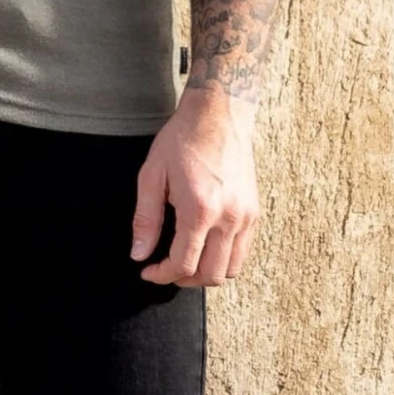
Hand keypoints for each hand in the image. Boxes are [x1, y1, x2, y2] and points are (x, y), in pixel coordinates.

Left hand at [131, 87, 260, 286]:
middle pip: (210, 275)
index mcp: (200, 210)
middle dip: (183, 280)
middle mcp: (229, 218)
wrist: (218, 114)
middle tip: (165, 268)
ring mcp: (246, 216)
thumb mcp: (152, 176)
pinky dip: (224, 259)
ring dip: (206, 273)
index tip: (148, 271)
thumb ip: (145, 219)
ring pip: (231, 269)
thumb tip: (139, 254)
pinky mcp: (254, 211)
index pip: (183, 265)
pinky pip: (243, 251)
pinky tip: (206, 245)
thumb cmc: (182, 140)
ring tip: (187, 260)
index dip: (161, 275)